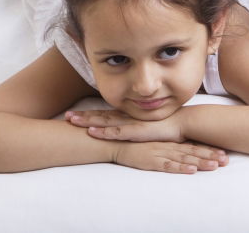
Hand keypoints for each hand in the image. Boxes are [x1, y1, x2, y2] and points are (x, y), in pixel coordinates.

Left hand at [65, 108, 186, 142]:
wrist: (182, 124)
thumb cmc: (167, 126)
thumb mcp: (148, 127)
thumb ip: (137, 128)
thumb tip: (128, 132)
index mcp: (128, 117)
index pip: (105, 115)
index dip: (89, 115)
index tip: (74, 115)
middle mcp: (127, 118)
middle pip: (100, 116)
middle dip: (82, 116)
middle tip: (65, 116)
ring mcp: (131, 124)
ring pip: (105, 122)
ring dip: (88, 121)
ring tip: (72, 121)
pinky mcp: (137, 131)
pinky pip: (117, 132)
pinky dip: (104, 132)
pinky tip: (93, 132)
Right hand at [113, 141, 228, 173]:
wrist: (117, 142)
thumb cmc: (137, 143)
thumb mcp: (157, 143)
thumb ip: (170, 145)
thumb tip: (185, 148)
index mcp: (171, 142)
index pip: (194, 146)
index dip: (209, 150)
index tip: (224, 154)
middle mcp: (169, 146)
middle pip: (194, 152)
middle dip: (210, 156)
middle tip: (226, 161)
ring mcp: (162, 153)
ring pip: (185, 159)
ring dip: (201, 162)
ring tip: (215, 166)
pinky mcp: (152, 160)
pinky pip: (169, 165)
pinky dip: (181, 168)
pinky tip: (191, 170)